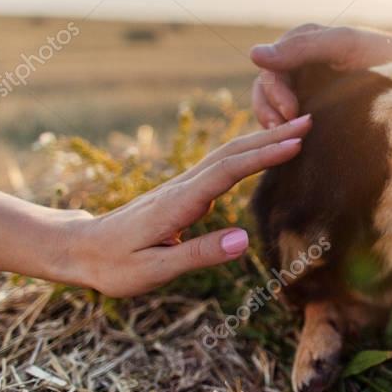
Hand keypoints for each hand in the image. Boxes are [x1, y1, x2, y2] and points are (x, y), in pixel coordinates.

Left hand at [59, 116, 310, 296]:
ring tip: (297, 128)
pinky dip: (249, 149)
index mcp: (179, 203)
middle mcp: (183, 186)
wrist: (81, 249)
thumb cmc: (115, 265)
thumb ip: (199, 254)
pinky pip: (223, 163)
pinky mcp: (185, 190)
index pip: (228, 172)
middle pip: (233, 153)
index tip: (295, 142)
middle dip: (272, 136)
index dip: (263, 156)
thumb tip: (245, 240)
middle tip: (310, 121)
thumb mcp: (154, 270)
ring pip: (228, 154)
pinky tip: (264, 147)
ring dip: (263, 139)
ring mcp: (184, 185)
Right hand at [250, 24, 391, 127]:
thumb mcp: (343, 45)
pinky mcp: (317, 106)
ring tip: (291, 140)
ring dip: (278, 124)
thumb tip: (254, 54)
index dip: (273, 93)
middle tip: (286, 131)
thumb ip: (301, 48)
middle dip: (271, 111)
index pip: (269, 71)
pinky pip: (294, 119)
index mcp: (299, 44)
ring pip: (276, 107)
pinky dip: (291, 131)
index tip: (290, 112)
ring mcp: (307, 86)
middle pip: (266, 91)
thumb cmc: (382, 52)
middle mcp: (298, 63)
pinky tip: (299, 143)